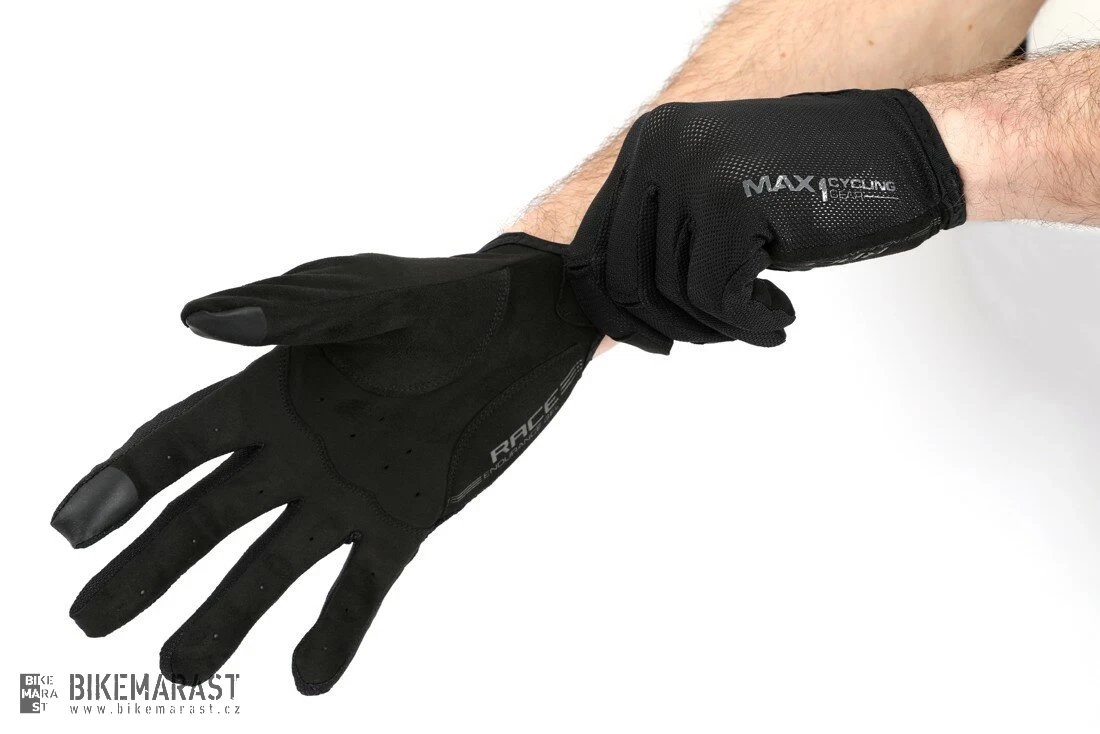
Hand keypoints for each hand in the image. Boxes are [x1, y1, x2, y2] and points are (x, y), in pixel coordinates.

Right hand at [51, 236, 598, 693]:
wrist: (528, 327)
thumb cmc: (444, 297)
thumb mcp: (371, 296)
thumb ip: (293, 314)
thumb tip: (196, 319)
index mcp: (272, 392)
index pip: (179, 443)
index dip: (121, 482)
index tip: (71, 530)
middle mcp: (295, 451)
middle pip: (206, 517)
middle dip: (148, 567)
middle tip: (91, 621)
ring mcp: (346, 492)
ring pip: (272, 565)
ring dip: (226, 616)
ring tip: (180, 667)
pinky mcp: (403, 521)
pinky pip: (362, 587)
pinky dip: (337, 631)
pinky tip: (310, 679)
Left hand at [566, 90, 965, 353]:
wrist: (906, 153)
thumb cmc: (818, 183)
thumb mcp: (717, 197)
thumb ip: (662, 235)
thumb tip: (612, 312)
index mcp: (648, 144)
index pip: (592, 247)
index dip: (612, 311)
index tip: (645, 340)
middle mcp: (661, 149)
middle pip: (623, 276)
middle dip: (663, 326)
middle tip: (712, 335)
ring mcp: (694, 171)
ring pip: (671, 293)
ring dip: (716, 326)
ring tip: (760, 317)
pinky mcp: (734, 202)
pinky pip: (717, 298)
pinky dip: (748, 324)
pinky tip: (780, 317)